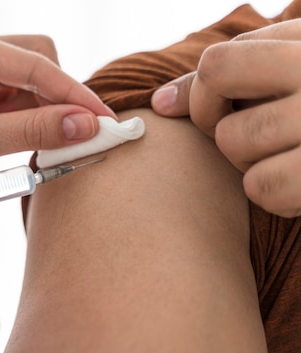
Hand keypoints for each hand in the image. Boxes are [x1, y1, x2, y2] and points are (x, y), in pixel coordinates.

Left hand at [0, 25, 114, 218]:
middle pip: (39, 62)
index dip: (74, 94)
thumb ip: (31, 130)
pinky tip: (34, 143)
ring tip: (55, 147)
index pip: (36, 62)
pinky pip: (16, 100)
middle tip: (80, 138)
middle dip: (61, 98)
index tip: (105, 122)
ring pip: (32, 83)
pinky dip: (31, 121)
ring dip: (46, 113)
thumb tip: (86, 126)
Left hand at [151, 20, 300, 216]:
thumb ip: (228, 79)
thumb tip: (158, 104)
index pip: (216, 63)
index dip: (206, 96)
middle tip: (263, 137)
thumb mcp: (293, 70)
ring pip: (236, 147)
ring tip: (294, 157)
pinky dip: (278, 196)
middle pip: (218, 104)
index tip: (225, 111)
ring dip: (255, 163)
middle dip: (227, 130)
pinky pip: (263, 188)